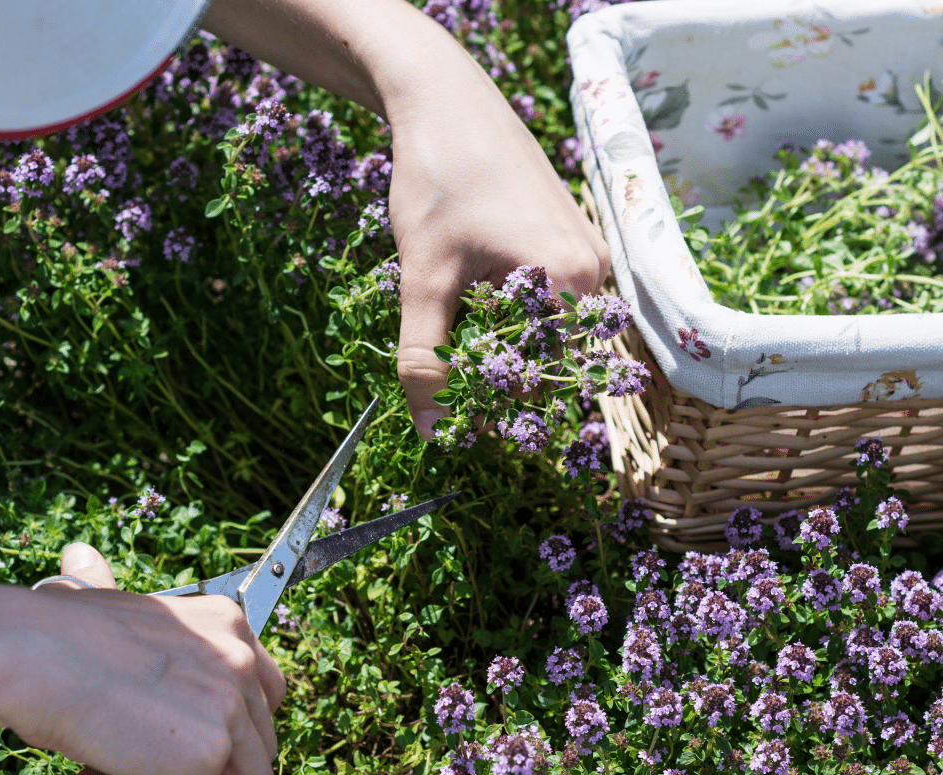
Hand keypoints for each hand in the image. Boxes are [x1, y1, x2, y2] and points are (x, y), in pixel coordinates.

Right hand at [20, 543, 285, 774]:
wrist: (28, 651)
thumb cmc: (55, 632)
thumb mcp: (114, 608)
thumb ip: (129, 609)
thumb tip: (83, 557)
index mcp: (228, 624)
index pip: (264, 696)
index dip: (229, 734)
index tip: (173, 747)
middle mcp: (242, 659)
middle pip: (260, 746)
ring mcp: (230, 705)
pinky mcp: (207, 752)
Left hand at [387, 53, 611, 438]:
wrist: (442, 99)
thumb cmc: (437, 181)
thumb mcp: (424, 278)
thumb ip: (426, 357)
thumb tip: (434, 432)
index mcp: (573, 281)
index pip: (543, 378)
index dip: (492, 402)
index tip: (449, 410)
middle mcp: (593, 270)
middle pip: (549, 356)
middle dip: (494, 373)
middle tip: (441, 369)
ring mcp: (584, 252)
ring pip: (543, 329)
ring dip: (497, 341)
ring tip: (451, 326)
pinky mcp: (565, 239)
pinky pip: (543, 299)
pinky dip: (505, 313)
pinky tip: (469, 296)